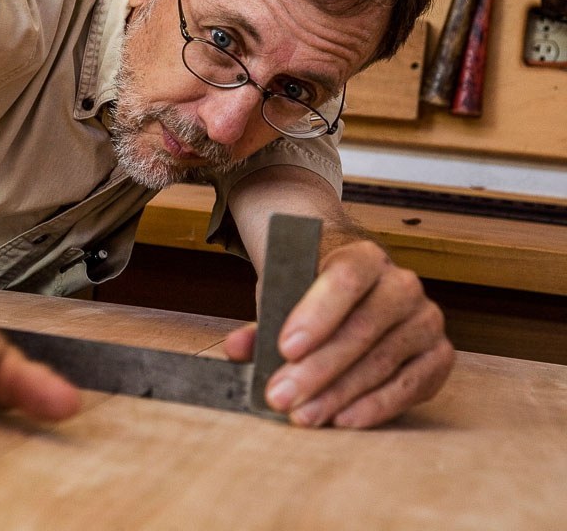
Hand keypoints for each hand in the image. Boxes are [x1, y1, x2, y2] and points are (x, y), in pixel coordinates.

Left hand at [224, 239, 453, 427]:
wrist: (356, 289)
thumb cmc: (314, 295)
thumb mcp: (283, 297)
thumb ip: (261, 323)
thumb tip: (238, 349)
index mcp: (363, 257)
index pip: (344, 279)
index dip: (315, 314)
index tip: (284, 348)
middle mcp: (402, 285)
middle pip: (361, 328)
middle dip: (317, 369)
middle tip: (281, 396)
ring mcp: (426, 320)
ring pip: (382, 361)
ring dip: (339, 394)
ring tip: (303, 415)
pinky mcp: (439, 355)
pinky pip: (412, 385)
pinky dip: (376, 406)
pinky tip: (344, 419)